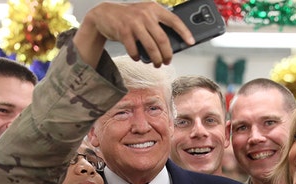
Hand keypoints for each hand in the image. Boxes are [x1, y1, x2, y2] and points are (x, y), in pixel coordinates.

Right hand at [75, 2, 193, 67]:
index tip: (191, 42)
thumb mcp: (144, 15)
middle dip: (167, 54)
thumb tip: (170, 45)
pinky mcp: (123, 31)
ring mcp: (134, 23)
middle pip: (162, 39)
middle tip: (167, 61)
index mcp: (154, 8)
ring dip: (155, 59)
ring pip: (151, 47)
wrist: (104, 14)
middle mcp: (145, 14)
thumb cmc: (128, 17)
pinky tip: (138, 58)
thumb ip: (156, 24)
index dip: (184, 32)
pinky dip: (138, 57)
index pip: (174, 20)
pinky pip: (135, 50)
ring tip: (156, 63)